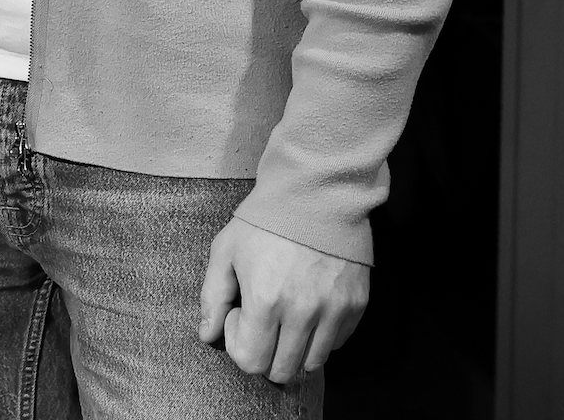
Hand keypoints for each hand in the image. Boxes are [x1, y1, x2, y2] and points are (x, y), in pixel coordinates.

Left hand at [197, 215, 368, 384]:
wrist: (316, 193)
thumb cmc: (265, 220)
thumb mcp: (226, 250)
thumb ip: (212, 297)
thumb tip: (208, 335)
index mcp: (265, 300)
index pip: (251, 361)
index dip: (239, 344)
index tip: (239, 316)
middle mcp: (302, 313)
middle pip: (282, 371)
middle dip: (265, 353)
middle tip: (262, 319)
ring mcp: (333, 311)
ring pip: (312, 363)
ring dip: (294, 349)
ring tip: (286, 315)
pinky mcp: (355, 305)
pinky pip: (336, 344)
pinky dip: (321, 337)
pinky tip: (309, 307)